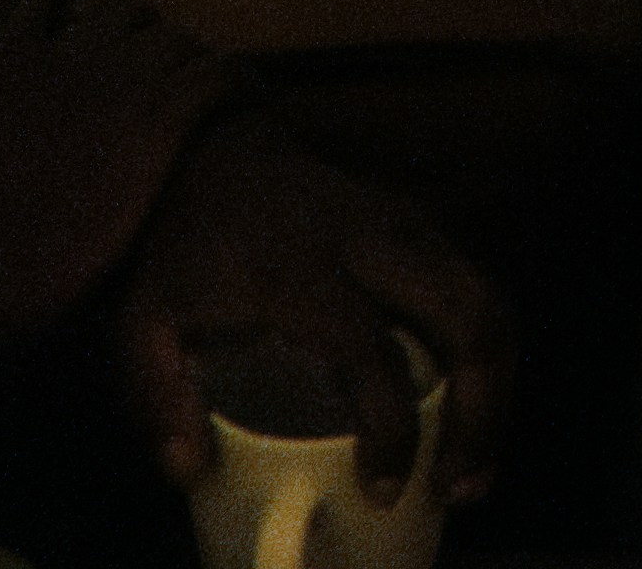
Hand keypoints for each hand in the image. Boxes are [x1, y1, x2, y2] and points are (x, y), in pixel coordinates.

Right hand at [0, 0, 227, 364]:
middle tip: (165, 58)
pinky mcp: (154, 124)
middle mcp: (57, 56)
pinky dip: (239, 83)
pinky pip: (216, 78)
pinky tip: (251, 97)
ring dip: (194, 59)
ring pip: (176, 42)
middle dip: (146, 33)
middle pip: (126, 15)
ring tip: (216, 80)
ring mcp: (109, 85)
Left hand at [109, 107, 512, 509]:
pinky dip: (491, 358)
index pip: (371, 353)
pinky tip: (472, 412)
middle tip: (457, 486)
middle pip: (467, 322)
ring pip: (490, 304)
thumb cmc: (184, 254)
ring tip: (473, 463)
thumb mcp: (143, 323)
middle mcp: (376, 242)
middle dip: (480, 413)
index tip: (383, 488)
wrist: (220, 152)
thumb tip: (189, 474)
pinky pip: (482, 291)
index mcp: (304, 272)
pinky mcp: (428, 225)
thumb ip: (155, 398)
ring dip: (498, 390)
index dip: (390, 429)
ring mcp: (412, 225)